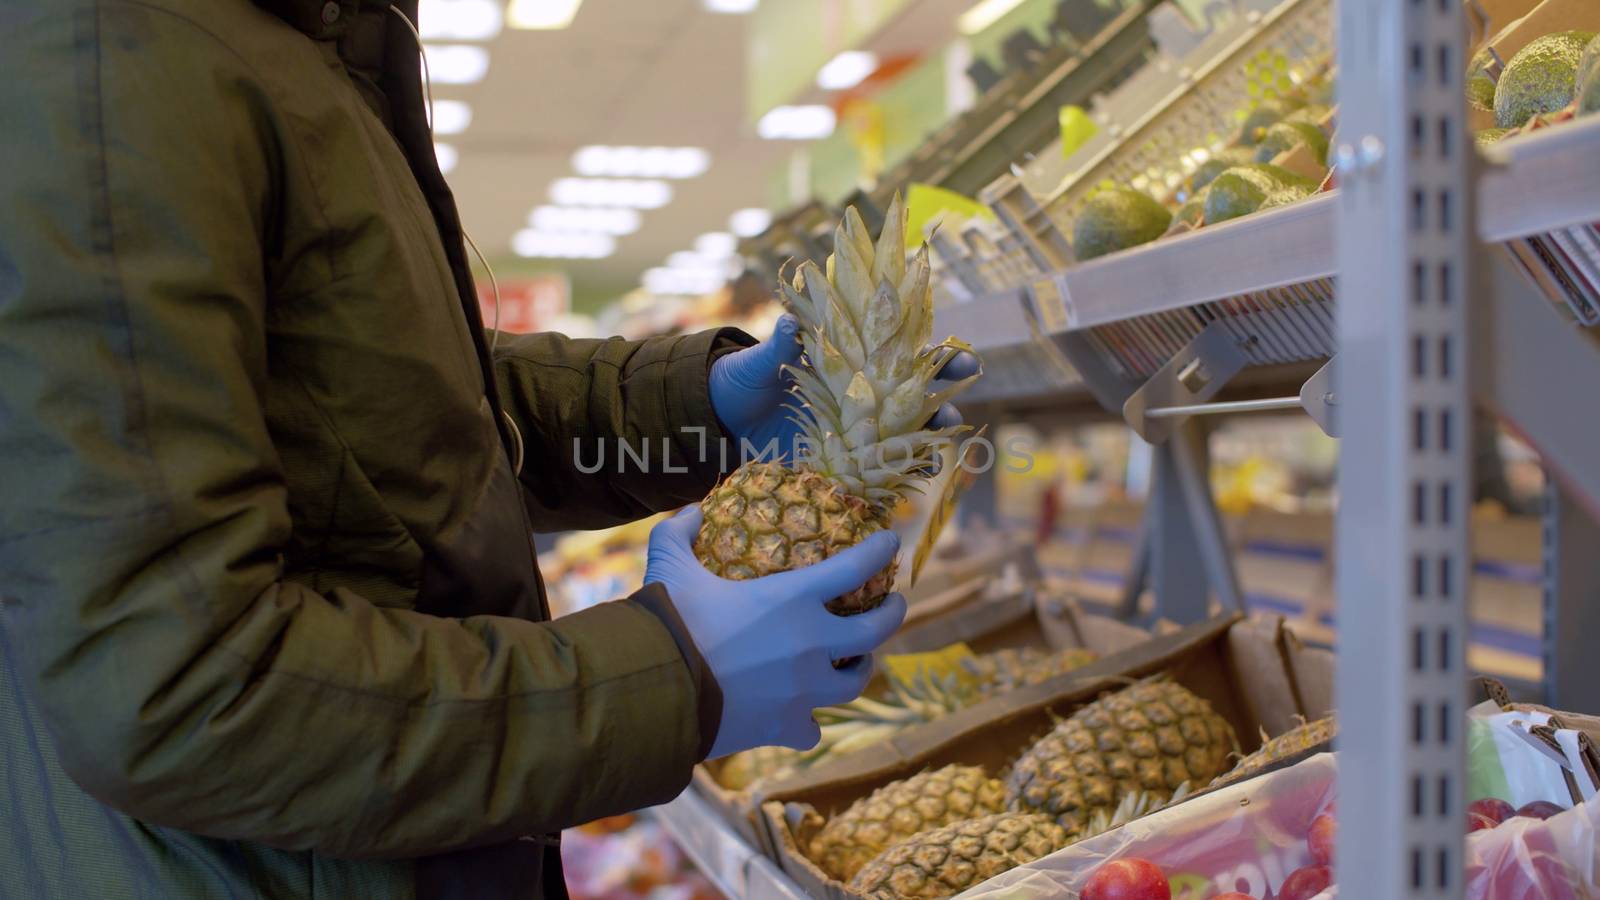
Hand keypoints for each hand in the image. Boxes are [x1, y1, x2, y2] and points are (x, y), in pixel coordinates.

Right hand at [644, 506, 906, 757]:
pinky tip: (802, 718)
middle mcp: (812, 644)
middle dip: (892, 614)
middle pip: (875, 630)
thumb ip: (678, 534)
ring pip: (854, 682)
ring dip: (859, 669)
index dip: (879, 552)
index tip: (891, 543)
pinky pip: (812, 728)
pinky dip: (809, 723)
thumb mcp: (669, 568)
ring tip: (856, 662)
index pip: (854, 568)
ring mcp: (804, 690)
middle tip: (894, 605)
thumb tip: (689, 512)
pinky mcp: (786, 726)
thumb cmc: (669, 625)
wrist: (658, 695)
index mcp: (792, 599)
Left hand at [710, 314, 980, 462]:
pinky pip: (877, 476)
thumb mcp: (761, 359)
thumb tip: (792, 322)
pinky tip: (904, 486)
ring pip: (906, 442)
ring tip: (933, 457)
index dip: (939, 357)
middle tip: (952, 416)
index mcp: (851, 363)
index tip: (960, 358)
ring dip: (926, 450)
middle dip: (945, 408)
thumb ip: (782, 342)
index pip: (906, 355)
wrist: (720, 419)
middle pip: (918, 402)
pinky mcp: (839, 465)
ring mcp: (853, 434)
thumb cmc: (745, 378)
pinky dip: (895, 481)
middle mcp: (861, 398)